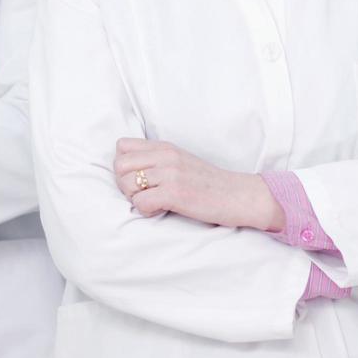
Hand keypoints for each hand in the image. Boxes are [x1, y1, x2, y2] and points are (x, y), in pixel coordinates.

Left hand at [112, 138, 283, 230]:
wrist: (238, 195)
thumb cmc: (208, 184)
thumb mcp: (181, 162)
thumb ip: (157, 159)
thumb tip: (127, 170)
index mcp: (165, 147)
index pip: (122, 146)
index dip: (125, 166)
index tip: (139, 178)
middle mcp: (166, 155)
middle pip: (119, 165)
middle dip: (125, 184)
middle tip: (144, 194)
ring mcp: (171, 173)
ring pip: (127, 184)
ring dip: (135, 199)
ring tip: (155, 202)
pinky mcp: (175, 193)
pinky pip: (140, 202)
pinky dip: (147, 211)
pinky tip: (162, 210)